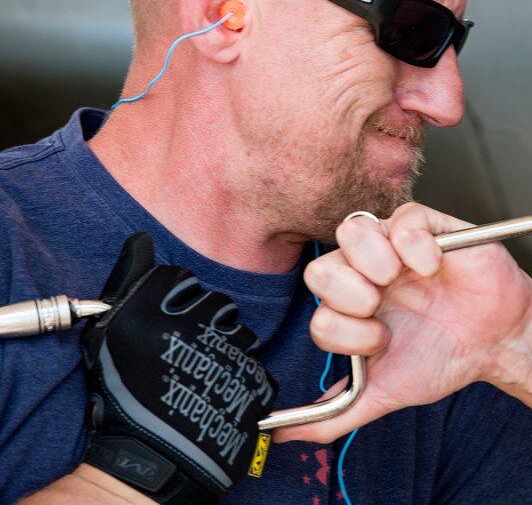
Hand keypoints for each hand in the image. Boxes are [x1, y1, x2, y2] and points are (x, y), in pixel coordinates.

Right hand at [81, 233, 277, 503]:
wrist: (151, 455)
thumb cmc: (123, 395)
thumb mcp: (110, 332)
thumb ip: (129, 280)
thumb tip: (142, 241)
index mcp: (160, 306)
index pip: (180, 282)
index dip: (173, 304)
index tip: (164, 328)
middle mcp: (197, 321)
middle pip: (213, 303)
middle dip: (201, 323)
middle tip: (182, 354)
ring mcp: (229, 347)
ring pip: (236, 330)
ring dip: (221, 346)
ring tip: (197, 375)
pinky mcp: (254, 373)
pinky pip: (252, 359)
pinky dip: (238, 372)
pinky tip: (215, 389)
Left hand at [279, 203, 531, 442]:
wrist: (499, 343)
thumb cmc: (445, 358)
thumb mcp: (385, 392)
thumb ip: (336, 414)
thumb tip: (280, 435)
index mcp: (352, 305)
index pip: (315, 305)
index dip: (341, 327)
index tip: (379, 343)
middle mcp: (368, 271)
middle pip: (322, 264)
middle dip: (347, 295)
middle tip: (380, 308)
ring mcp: (397, 246)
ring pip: (353, 228)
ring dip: (372, 261)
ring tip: (402, 280)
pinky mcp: (431, 226)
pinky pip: (403, 217)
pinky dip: (414, 244)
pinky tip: (434, 266)